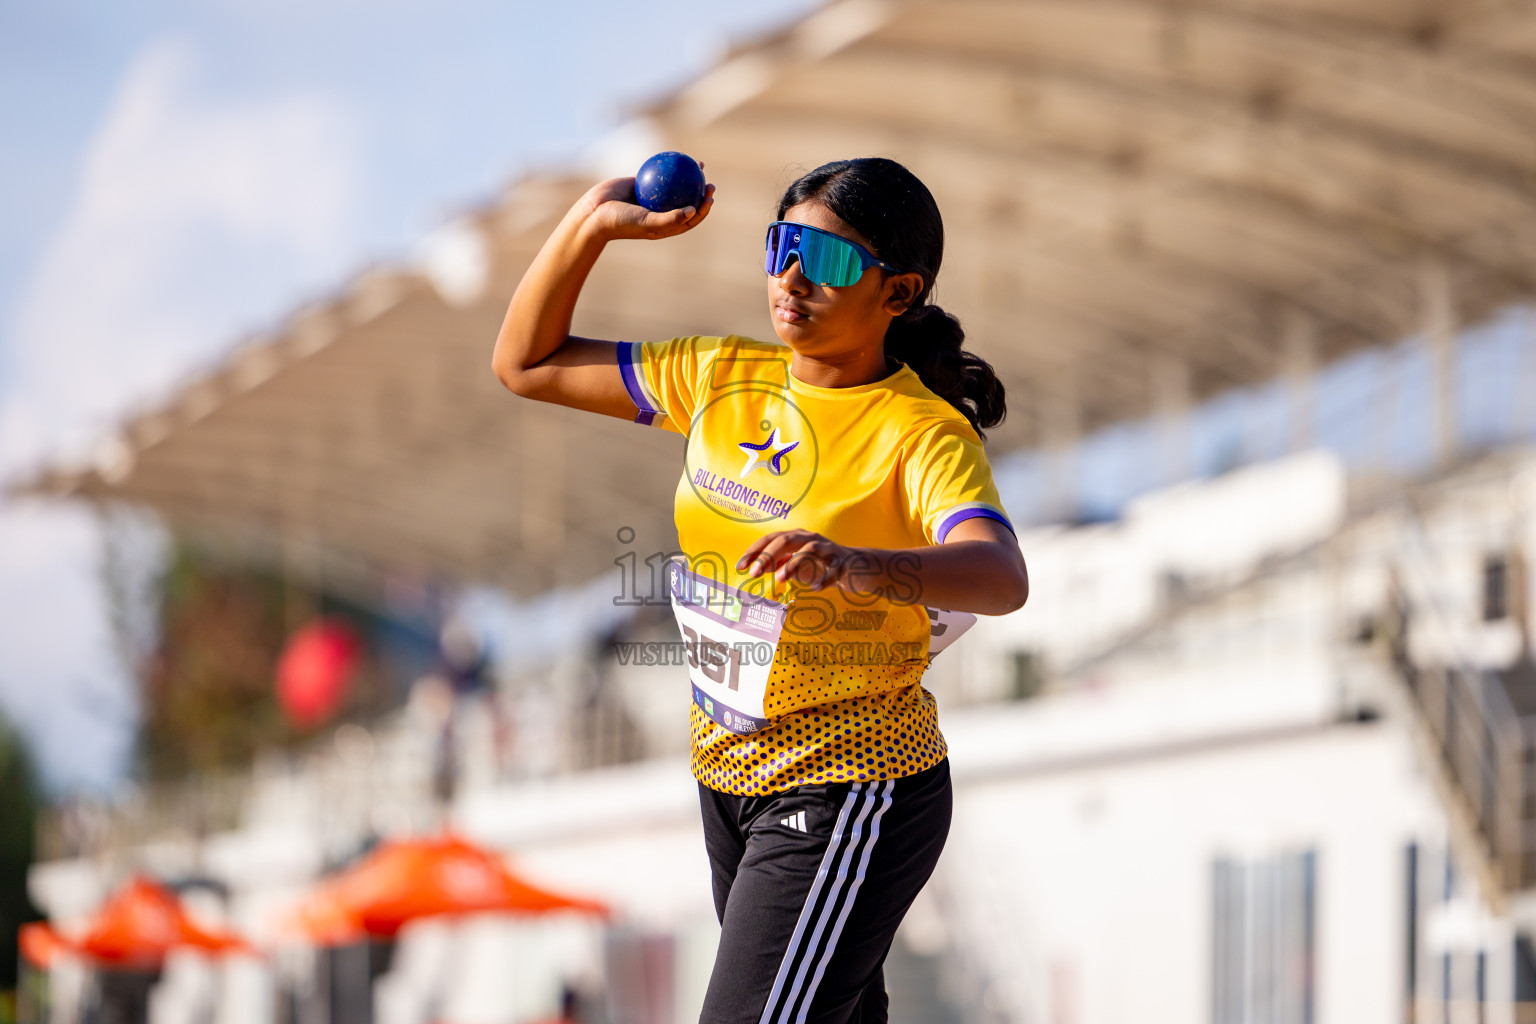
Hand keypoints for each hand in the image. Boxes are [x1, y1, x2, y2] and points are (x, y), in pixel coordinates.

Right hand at [578, 174, 715, 241]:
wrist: (594, 213)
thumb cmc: (621, 222)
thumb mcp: (647, 222)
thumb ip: (670, 218)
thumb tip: (693, 211)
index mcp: (664, 226)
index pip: (690, 218)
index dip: (703, 209)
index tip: (709, 197)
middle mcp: (659, 213)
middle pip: (686, 202)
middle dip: (701, 193)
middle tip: (708, 182)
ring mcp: (650, 199)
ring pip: (674, 186)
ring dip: (688, 177)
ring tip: (698, 165)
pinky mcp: (640, 185)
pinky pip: (657, 173)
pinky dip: (666, 166)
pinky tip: (675, 156)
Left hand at [737, 529, 857, 591]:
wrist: (857, 567)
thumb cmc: (822, 565)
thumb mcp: (797, 564)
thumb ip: (778, 563)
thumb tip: (758, 566)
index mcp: (798, 537)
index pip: (772, 538)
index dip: (755, 551)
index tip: (741, 566)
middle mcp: (812, 539)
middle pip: (787, 539)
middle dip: (768, 555)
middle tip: (754, 573)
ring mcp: (829, 550)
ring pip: (810, 549)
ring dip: (793, 563)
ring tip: (780, 579)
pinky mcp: (843, 563)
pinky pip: (833, 570)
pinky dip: (823, 578)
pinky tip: (814, 589)